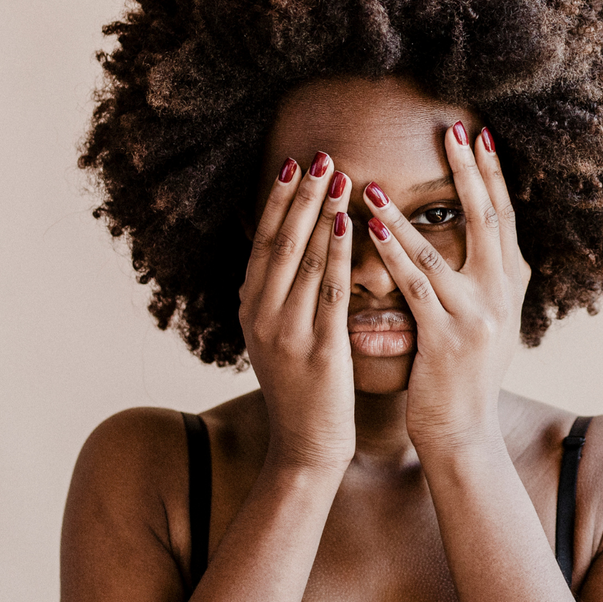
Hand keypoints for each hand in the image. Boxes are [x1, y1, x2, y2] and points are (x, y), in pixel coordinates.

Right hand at [239, 152, 356, 470]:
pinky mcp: (318, 350)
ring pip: (304, 259)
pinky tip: (352, 225)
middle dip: (301, 195)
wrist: (304, 447)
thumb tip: (287, 252)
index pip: (264, 241)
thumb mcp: (277, 337)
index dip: (279, 201)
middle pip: (281, 241)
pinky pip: (330, 292)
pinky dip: (340, 254)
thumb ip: (280, 296)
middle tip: (320, 154)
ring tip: (338, 176)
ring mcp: (286, 332)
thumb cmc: (301, 389)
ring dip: (321, 213)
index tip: (294, 163)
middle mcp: (262, 314)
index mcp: (251, 307)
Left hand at [361, 124, 530, 454]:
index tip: (478, 133)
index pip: (505, 214)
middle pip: (488, 218)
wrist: (463, 430)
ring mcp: (478, 316)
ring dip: (403, 214)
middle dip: (469, 171)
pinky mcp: (448, 338)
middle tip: (451, 129)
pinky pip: (415, 287)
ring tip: (372, 183)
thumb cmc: (464, 372)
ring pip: (439, 251)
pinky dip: (393, 255)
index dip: (492, 172)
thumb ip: (485, 277)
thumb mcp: (487, 318)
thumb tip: (481, 232)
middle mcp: (504, 293)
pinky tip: (371, 230)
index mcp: (512, 283)